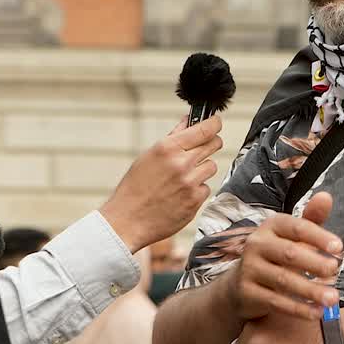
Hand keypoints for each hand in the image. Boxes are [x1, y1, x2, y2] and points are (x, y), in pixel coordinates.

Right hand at [100, 115, 223, 251]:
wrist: (128, 221)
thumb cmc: (135, 188)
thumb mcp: (148, 157)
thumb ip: (172, 138)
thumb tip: (189, 121)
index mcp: (167, 148)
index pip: (204, 129)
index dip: (214, 124)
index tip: (215, 123)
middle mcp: (181, 163)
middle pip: (214, 144)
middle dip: (211, 143)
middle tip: (204, 147)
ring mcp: (190, 183)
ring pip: (211, 166)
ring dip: (202, 169)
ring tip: (183, 177)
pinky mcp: (195, 201)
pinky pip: (206, 187)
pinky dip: (197, 189)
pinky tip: (180, 194)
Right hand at [227, 192, 342, 321]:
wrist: (240, 286)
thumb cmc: (274, 257)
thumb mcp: (292, 237)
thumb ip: (311, 219)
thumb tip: (326, 197)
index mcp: (271, 226)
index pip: (296, 227)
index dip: (318, 236)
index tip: (339, 247)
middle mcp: (256, 244)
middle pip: (289, 253)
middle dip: (315, 263)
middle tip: (335, 271)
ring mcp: (249, 269)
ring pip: (283, 280)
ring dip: (311, 289)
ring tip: (332, 298)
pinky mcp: (247, 292)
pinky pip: (276, 301)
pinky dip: (298, 308)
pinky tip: (316, 312)